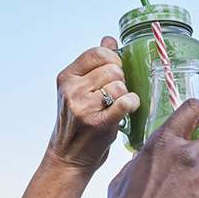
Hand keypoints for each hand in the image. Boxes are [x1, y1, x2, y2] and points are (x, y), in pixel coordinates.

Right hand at [46, 36, 139, 172]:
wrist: (68, 158)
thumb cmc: (77, 124)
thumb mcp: (78, 90)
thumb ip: (93, 64)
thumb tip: (109, 39)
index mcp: (66, 77)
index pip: (98, 52)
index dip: (113, 60)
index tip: (113, 73)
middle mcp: (72, 90)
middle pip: (113, 68)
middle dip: (120, 80)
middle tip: (114, 95)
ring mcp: (84, 107)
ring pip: (120, 85)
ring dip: (125, 94)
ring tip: (115, 106)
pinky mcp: (99, 123)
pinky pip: (126, 101)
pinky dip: (132, 103)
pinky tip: (129, 108)